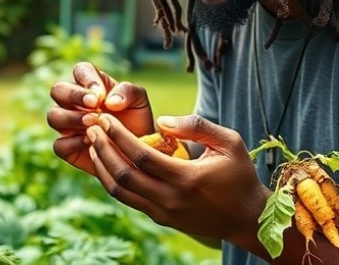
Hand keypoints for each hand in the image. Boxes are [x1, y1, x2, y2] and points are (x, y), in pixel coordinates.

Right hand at [47, 61, 154, 174]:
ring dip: (71, 119)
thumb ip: (128, 92)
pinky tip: (91, 143)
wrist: (138, 151)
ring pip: (53, 116)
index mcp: (91, 84)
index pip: (80, 70)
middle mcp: (74, 102)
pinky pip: (59, 145)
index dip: (87, 80)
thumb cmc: (137, 119)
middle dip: (73, 96)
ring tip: (93, 124)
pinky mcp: (67, 147)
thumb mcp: (139, 101)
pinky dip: (72, 143)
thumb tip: (110, 101)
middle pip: (58, 89)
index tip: (100, 95)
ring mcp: (68, 124)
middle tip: (93, 107)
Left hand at [85, 112, 270, 245]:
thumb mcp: (229, 142)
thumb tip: (161, 120)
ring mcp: (162, 212)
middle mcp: (170, 199)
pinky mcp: (160, 218)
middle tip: (91, 127)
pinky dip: (112, 180)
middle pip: (123, 174)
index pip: (140, 156)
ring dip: (102, 165)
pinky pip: (128, 199)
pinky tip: (106, 162)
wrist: (247, 218)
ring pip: (120, 191)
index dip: (119, 136)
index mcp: (186, 178)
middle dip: (103, 148)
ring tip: (93, 143)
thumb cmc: (240, 176)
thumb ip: (197, 126)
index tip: (105, 118)